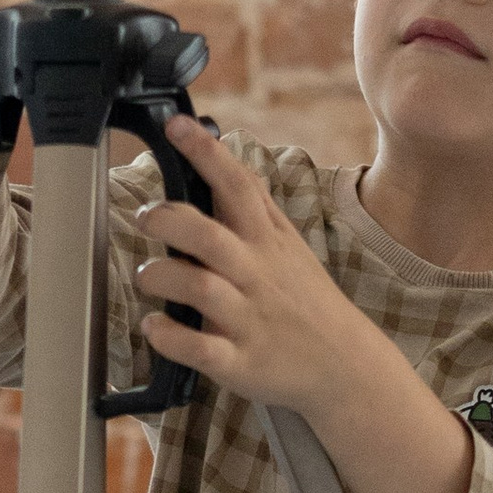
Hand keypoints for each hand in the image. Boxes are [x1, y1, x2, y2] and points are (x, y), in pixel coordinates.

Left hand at [140, 123, 476, 492]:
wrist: (345, 366)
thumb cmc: (305, 301)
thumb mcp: (289, 245)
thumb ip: (255, 206)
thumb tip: (224, 159)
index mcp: (266, 242)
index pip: (236, 186)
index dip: (204, 153)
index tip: (176, 126)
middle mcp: (255, 276)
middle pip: (209, 237)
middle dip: (171, 221)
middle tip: (147, 217)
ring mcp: (247, 320)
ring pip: (200, 290)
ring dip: (163, 277)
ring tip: (149, 277)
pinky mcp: (240, 362)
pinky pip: (200, 349)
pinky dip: (170, 337)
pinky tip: (154, 327)